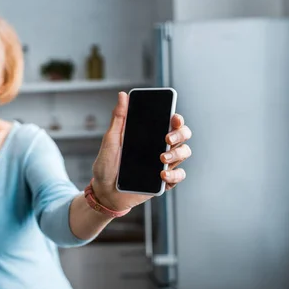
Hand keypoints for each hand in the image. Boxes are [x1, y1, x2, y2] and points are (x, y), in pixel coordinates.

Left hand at [91, 91, 192, 211]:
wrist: (104, 192)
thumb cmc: (106, 166)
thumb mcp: (111, 141)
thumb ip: (118, 119)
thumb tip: (122, 95)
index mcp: (149, 136)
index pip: (170, 123)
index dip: (177, 119)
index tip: (174, 118)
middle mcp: (160, 148)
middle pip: (183, 136)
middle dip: (180, 134)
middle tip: (167, 139)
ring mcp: (163, 165)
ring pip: (184, 153)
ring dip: (177, 154)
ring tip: (161, 159)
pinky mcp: (163, 182)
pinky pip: (178, 176)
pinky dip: (174, 175)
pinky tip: (163, 175)